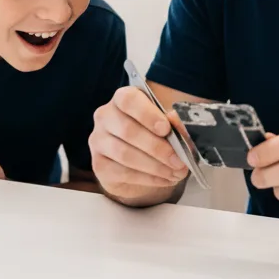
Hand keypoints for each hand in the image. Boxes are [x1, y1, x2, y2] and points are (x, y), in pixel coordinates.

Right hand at [89, 86, 187, 201]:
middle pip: (128, 131)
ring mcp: (99, 141)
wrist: (137, 161)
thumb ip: (172, 121)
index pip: (128, 100)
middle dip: (157, 147)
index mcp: (121, 99)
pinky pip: (123, 173)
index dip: (147, 114)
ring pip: (125, 154)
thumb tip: (176, 122)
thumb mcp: (166, 123)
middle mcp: (105, 117)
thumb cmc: (152, 133)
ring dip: (155, 166)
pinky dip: (148, 178)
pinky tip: (164, 179)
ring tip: (176, 172)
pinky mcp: (99, 165)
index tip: (165, 129)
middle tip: (179, 160)